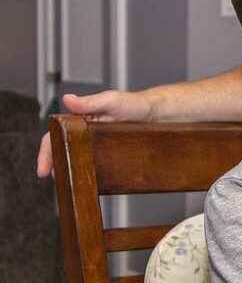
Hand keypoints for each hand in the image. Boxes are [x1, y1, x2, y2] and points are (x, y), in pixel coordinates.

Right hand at [36, 91, 152, 176]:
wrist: (157, 113)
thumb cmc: (134, 104)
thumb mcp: (111, 101)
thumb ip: (90, 102)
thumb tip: (67, 99)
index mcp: (78, 119)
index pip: (54, 136)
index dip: (46, 152)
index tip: (44, 170)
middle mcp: (84, 132)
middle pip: (62, 150)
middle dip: (56, 166)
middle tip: (58, 180)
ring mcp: (96, 143)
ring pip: (76, 159)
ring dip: (70, 170)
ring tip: (70, 183)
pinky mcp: (109, 152)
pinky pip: (94, 164)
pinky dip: (88, 173)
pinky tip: (89, 182)